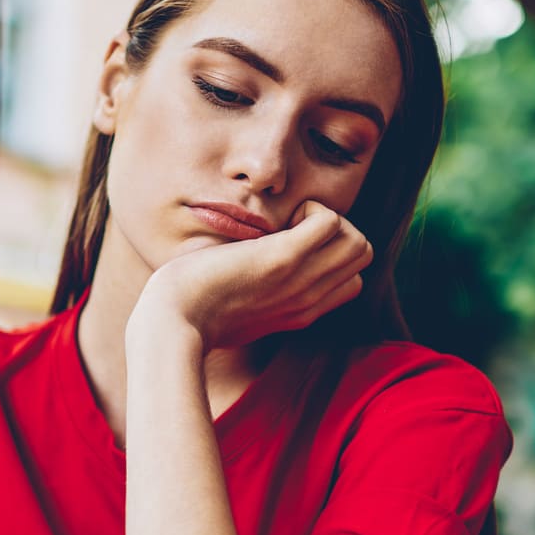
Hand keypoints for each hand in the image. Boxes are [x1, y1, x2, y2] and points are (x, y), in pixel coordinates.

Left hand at [134, 200, 372, 350]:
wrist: (172, 324)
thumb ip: (256, 295)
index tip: (291, 249)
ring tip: (289, 224)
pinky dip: (312, 210)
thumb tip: (247, 274)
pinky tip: (278, 221)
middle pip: (362, 257)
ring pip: (359, 242)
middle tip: (292, 230)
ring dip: (328, 219)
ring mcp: (299, 281)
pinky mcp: (283, 259)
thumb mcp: (235, 311)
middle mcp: (307, 300)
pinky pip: (332, 222)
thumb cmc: (189, 314)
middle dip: (336, 232)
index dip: (330, 258)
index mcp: (299, 312)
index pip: (352, 282)